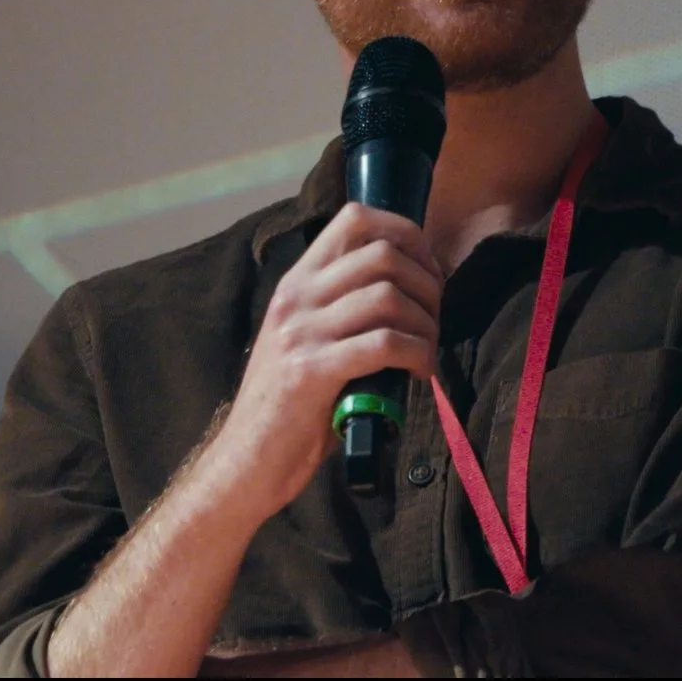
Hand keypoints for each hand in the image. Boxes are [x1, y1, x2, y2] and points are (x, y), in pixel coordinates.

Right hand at [194, 202, 444, 522]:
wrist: (246, 463)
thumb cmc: (290, 405)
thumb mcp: (308, 340)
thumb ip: (344, 309)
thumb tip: (412, 289)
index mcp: (296, 283)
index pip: (355, 218)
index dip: (406, 232)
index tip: (428, 268)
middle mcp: (295, 298)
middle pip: (382, 254)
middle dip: (427, 282)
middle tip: (435, 317)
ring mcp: (300, 333)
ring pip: (388, 297)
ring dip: (426, 322)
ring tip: (428, 348)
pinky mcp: (310, 372)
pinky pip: (384, 344)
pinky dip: (417, 354)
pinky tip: (420, 372)